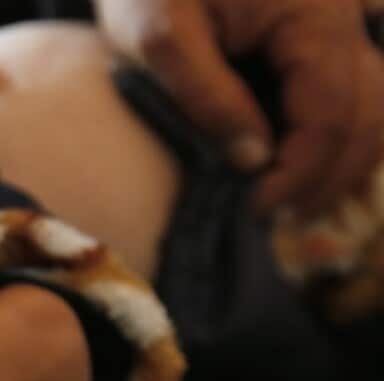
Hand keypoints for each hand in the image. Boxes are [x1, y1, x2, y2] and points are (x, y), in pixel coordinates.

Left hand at [96, 0, 383, 211]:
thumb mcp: (159, 35)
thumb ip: (205, 95)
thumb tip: (253, 161)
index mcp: (312, 16)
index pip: (332, 113)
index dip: (299, 172)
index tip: (254, 208)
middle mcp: (344, 17)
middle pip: (370, 115)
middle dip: (328, 177)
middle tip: (274, 220)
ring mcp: (343, 22)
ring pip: (377, 105)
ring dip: (343, 161)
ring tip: (290, 204)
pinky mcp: (326, 34)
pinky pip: (357, 92)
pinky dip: (339, 135)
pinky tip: (298, 169)